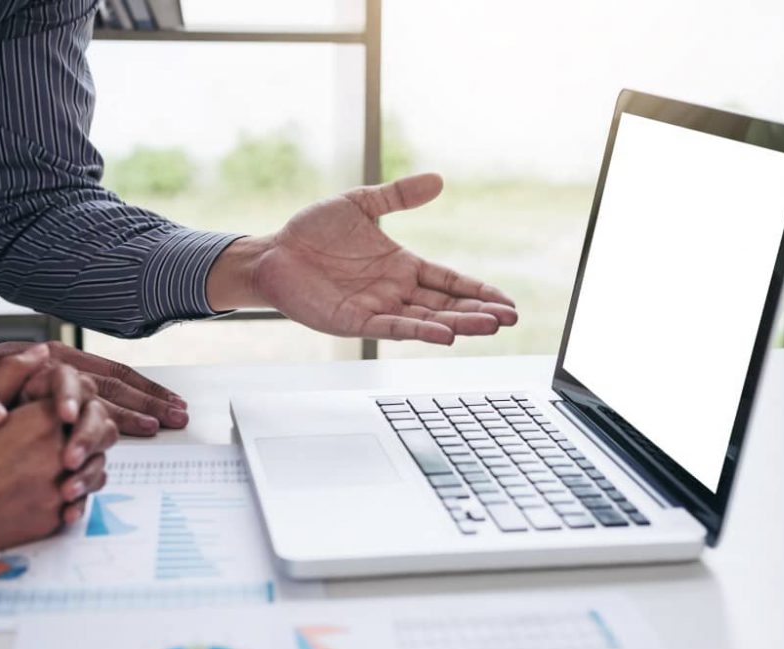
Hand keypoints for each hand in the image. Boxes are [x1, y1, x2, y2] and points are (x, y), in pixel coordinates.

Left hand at [0, 339, 186, 435]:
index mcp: (41, 364)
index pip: (84, 380)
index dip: (114, 401)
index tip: (139, 423)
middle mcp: (62, 369)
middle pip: (115, 382)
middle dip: (148, 401)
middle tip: (178, 416)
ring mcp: (68, 381)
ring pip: (117, 389)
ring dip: (148, 403)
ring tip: (176, 415)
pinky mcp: (66, 397)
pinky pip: (107, 400)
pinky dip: (133, 408)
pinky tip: (150, 420)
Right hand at [0, 345, 117, 522]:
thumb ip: (12, 375)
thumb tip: (40, 352)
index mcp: (42, 421)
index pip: (81, 404)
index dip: (72, 407)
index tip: (63, 414)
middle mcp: (57, 454)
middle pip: (97, 437)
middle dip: (87, 437)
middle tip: (69, 444)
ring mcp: (59, 490)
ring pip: (93, 472)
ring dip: (84, 468)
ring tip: (60, 469)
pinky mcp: (54, 520)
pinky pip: (78, 504)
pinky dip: (71, 499)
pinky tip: (52, 494)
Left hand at [206, 173, 517, 344]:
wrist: (273, 252)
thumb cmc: (312, 232)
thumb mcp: (361, 204)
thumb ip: (399, 196)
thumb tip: (438, 180)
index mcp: (401, 265)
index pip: (449, 280)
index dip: (477, 290)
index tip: (506, 300)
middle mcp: (394, 290)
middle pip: (446, 303)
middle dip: (479, 312)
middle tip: (510, 318)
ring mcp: (377, 307)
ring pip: (427, 319)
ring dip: (459, 324)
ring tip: (490, 327)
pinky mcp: (355, 321)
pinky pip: (393, 328)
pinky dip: (420, 332)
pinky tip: (445, 334)